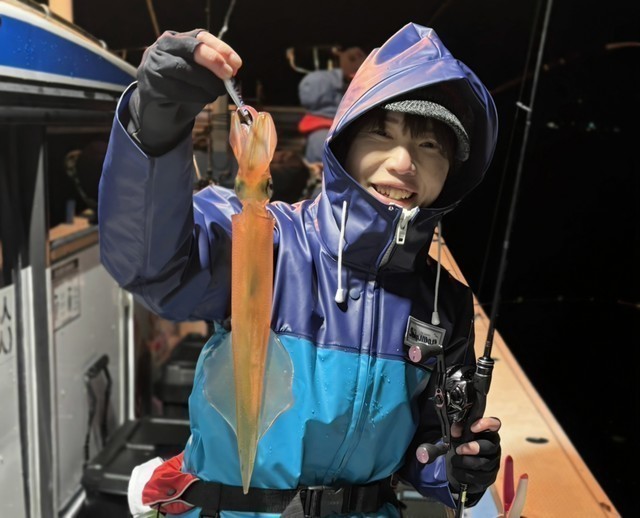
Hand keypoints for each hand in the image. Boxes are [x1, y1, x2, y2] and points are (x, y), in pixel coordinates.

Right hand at [129, 29, 241, 154]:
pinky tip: (205, 98)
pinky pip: (178, 89)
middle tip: (229, 75)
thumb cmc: (182, 86)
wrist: (159, 108)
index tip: (237, 63)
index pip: (200, 37)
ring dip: (207, 82)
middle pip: (192, 49)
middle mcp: (162, 47)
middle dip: (214, 61)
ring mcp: (154, 65)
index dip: (220, 48)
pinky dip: (196, 94)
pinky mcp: (151, 85)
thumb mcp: (198, 73)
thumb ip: (212, 68)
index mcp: (176, 39)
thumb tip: (233, 69)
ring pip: (185, 69)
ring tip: (219, 91)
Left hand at [447, 416, 500, 494]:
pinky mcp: (490, 478)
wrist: (460, 469)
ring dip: (465, 462)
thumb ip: (457, 431)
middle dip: (473, 448)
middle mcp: (494, 447)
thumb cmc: (461, 448)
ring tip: (455, 461)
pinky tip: (457, 470)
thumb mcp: (457, 438)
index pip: (495, 424)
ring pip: (483, 463)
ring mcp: (494, 463)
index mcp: (488, 433)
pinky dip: (464, 474)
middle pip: (490, 447)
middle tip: (459, 450)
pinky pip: (478, 477)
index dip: (486, 424)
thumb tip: (455, 429)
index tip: (472, 427)